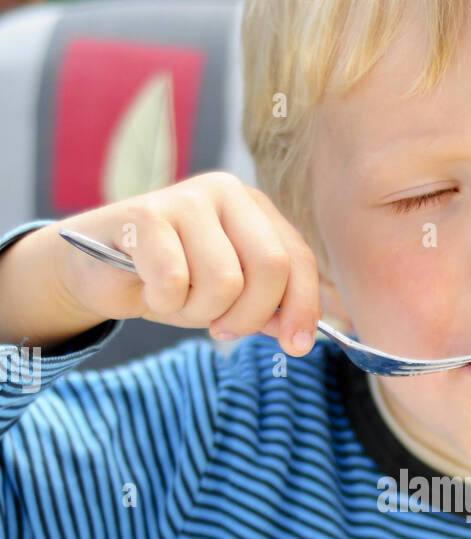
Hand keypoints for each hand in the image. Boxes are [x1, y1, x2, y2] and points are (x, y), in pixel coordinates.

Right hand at [51, 171, 320, 354]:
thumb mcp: (230, 298)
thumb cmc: (172, 281)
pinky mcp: (145, 214)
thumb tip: (299, 336)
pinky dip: (163, 302)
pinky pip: (175, 281)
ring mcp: (186, 197)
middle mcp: (227, 191)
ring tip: (178, 299)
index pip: (298, 259)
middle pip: (271, 267)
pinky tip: (150, 290)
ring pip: (224, 281)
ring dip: (199, 311)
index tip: (296, 347)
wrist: (98, 270)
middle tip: (221, 328)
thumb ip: (268, 309)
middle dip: (249, 315)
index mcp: (255, 208)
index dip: (303, 308)